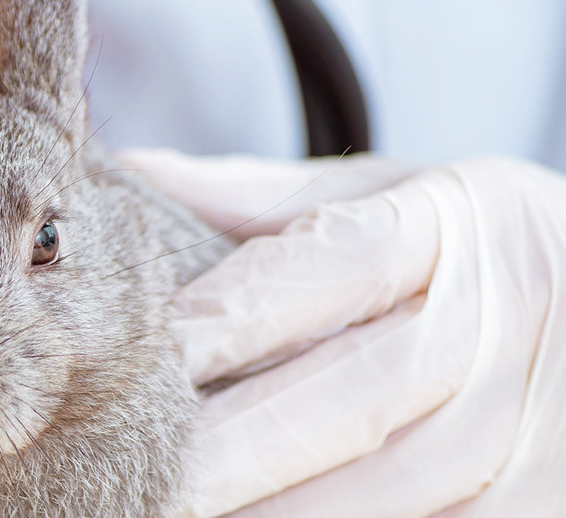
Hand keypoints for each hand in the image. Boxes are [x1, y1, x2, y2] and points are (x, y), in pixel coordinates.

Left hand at [121, 150, 565, 516]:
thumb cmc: (485, 248)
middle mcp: (498, 328)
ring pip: (385, 491)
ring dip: (276, 513)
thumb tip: (134, 176)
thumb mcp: (401, 194)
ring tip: (173, 515)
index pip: (334, 267)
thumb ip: (267, 197)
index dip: (234, 315)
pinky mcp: (535, 503)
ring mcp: (525, 428)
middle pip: (349, 396)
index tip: (147, 352)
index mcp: (455, 228)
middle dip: (233, 445)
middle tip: (139, 469)